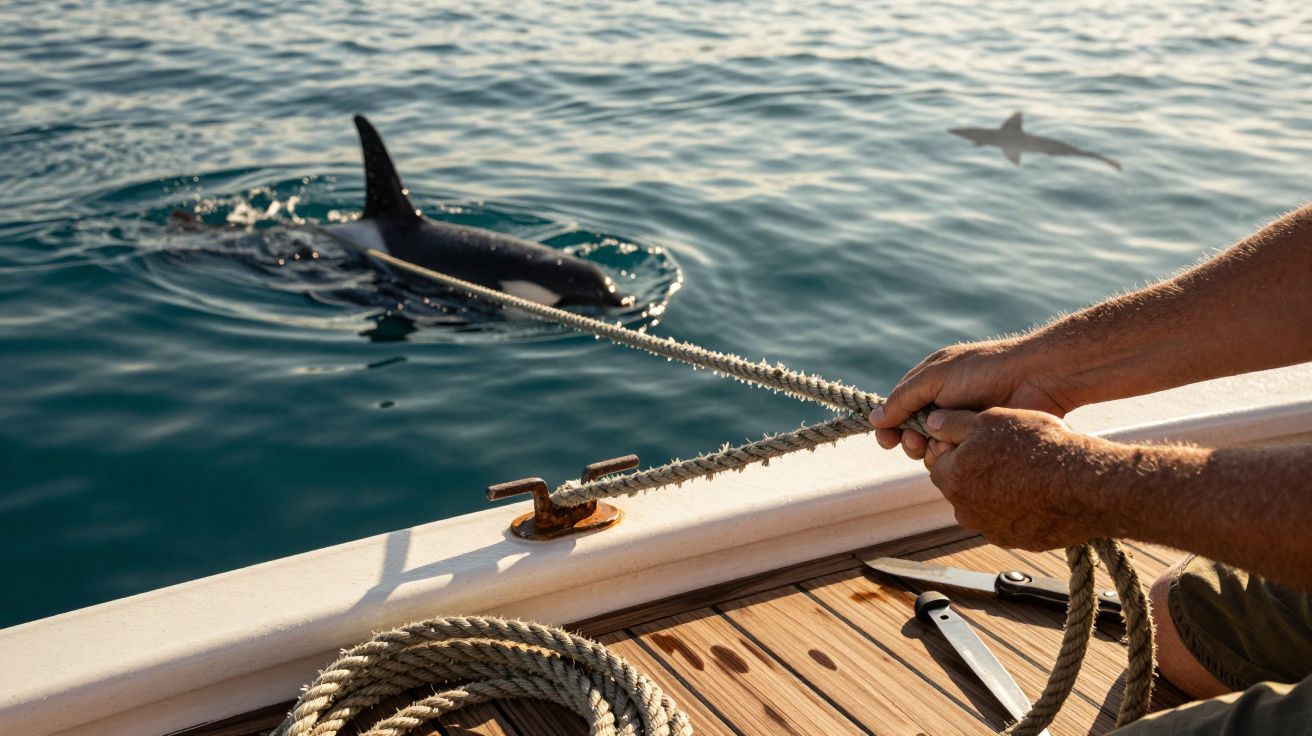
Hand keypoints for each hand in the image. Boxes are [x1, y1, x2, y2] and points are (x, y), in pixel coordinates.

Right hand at [869, 339, 1077, 460]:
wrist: (1034, 379)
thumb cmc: (984, 371)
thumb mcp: (935, 378)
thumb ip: (903, 399)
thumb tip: (874, 419)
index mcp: (931, 383)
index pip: (898, 409)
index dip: (888, 425)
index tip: (885, 439)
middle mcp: (944, 405)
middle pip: (912, 433)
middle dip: (909, 440)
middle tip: (916, 442)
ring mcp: (963, 424)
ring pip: (933, 448)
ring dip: (929, 449)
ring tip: (940, 445)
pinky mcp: (981, 441)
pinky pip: (956, 456)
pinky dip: (952, 455)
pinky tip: (959, 450)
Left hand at [918, 407, 1111, 549]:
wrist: (1085, 483)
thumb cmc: (1037, 446)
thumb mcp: (990, 419)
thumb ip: (954, 423)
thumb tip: (932, 423)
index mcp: (952, 480)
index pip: (939, 461)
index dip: (957, 446)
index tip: (979, 437)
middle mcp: (966, 511)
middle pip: (960, 485)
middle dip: (975, 469)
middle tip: (1006, 451)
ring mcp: (993, 530)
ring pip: (985, 505)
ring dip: (997, 489)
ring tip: (1026, 469)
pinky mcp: (1019, 541)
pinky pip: (1011, 521)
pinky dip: (1018, 507)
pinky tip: (1039, 490)